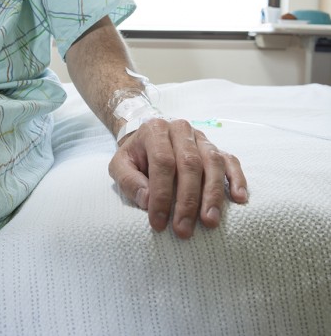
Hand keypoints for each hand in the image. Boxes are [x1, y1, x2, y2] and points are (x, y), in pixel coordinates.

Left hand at [109, 118, 247, 238]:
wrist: (147, 138)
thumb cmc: (135, 157)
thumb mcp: (119, 166)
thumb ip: (128, 181)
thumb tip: (147, 201)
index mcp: (156, 130)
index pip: (162, 162)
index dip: (161, 194)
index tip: (159, 222)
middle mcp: (181, 130)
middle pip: (190, 163)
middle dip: (187, 200)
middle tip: (184, 229)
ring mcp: (202, 138)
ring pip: (213, 162)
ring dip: (213, 194)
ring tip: (210, 220)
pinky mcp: (216, 148)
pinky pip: (231, 161)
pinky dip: (237, 179)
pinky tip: (240, 198)